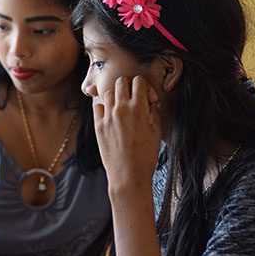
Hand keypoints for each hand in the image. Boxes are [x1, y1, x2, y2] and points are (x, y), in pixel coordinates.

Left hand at [93, 75, 160, 192]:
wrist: (128, 175)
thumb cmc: (146, 156)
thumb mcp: (156, 132)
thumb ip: (154, 112)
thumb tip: (152, 102)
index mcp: (138, 108)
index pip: (138, 81)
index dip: (144, 86)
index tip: (147, 98)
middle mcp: (121, 108)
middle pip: (121, 81)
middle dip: (129, 86)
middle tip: (134, 99)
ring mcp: (108, 116)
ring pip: (109, 92)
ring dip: (116, 96)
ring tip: (122, 108)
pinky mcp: (98, 125)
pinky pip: (98, 106)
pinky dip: (104, 106)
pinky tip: (111, 115)